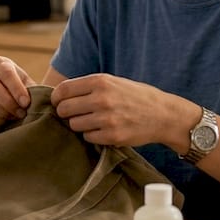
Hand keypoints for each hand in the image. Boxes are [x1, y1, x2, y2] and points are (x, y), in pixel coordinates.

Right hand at [0, 56, 35, 124]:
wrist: (13, 100)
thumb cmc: (24, 91)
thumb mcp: (30, 86)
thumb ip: (34, 91)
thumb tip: (42, 100)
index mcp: (0, 63)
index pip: (6, 73)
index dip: (16, 89)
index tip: (26, 103)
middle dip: (8, 102)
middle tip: (21, 113)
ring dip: (0, 111)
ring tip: (14, 117)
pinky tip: (5, 121)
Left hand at [50, 74, 190, 148]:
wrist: (163, 114)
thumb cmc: (136, 97)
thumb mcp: (114, 82)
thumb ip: (89, 86)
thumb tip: (60, 96)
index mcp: (100, 81)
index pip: (63, 90)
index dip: (56, 99)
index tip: (59, 103)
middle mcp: (101, 99)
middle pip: (65, 110)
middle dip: (66, 113)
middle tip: (76, 114)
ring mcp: (107, 119)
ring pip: (74, 125)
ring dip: (80, 125)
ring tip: (94, 122)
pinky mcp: (112, 136)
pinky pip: (88, 138)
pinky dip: (92, 135)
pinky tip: (104, 130)